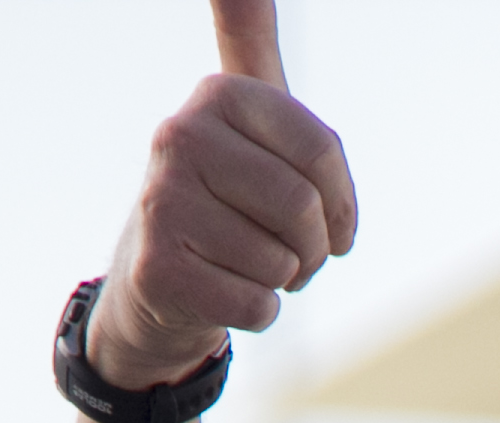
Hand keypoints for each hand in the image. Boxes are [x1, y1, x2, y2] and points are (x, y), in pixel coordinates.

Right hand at [86, 0, 358, 387]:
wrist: (158, 283)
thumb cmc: (225, 195)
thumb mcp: (246, 114)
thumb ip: (248, 34)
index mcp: (217, 94)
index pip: (323, 152)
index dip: (341, 204)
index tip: (326, 218)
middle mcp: (179, 136)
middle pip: (302, 208)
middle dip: (312, 248)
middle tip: (289, 254)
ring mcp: (161, 201)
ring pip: (281, 261)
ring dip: (282, 280)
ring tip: (247, 267)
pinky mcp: (158, 268)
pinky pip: (258, 304)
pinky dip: (258, 312)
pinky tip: (224, 292)